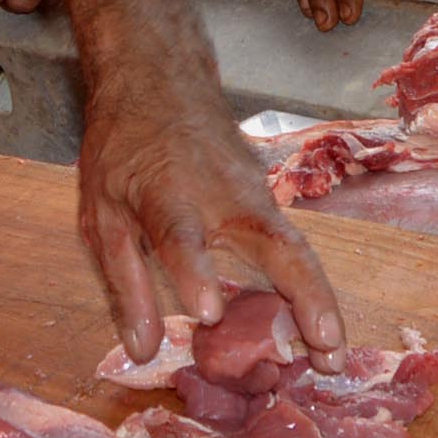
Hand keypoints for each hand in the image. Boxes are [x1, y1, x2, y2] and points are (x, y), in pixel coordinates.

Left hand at [73, 57, 345, 362]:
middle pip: (275, 245)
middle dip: (305, 298)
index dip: (194, 272)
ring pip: (297, 249)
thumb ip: (124, 285)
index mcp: (167, 195)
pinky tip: (318, 330)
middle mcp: (222, 196)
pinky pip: (293, 247)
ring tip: (334, 357)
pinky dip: (310, 288)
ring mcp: (255, 195)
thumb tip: (144, 351)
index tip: (209, 311)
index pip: (180, 235)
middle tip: (326, 351)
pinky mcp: (268, 199)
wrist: (159, 79)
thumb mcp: (103, 214)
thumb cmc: (124, 150)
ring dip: (320, 301)